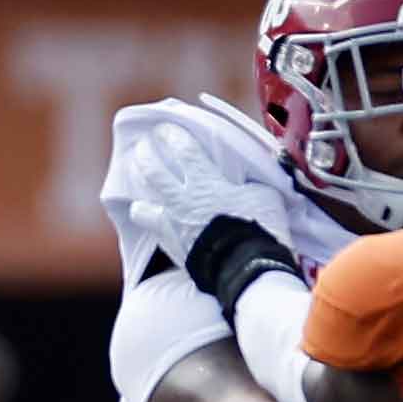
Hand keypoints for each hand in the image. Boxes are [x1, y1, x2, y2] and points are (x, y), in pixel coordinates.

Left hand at [124, 123, 292, 266]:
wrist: (247, 272)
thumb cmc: (261, 231)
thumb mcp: (265, 196)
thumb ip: (249, 181)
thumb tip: (247, 176)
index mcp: (207, 182)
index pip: (182, 149)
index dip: (171, 135)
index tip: (165, 129)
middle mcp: (183, 200)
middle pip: (152, 169)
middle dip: (144, 153)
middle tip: (143, 146)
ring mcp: (173, 223)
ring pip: (142, 197)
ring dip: (138, 182)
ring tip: (137, 173)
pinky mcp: (170, 244)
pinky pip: (148, 224)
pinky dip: (144, 213)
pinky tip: (144, 208)